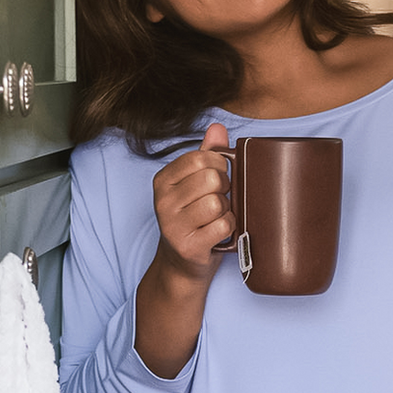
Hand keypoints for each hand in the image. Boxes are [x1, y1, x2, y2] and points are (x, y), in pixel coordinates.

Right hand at [150, 121, 232, 283]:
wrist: (181, 266)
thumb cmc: (192, 221)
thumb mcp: (193, 185)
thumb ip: (205, 155)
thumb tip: (218, 127)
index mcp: (163, 180)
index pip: (200, 158)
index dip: (219, 166)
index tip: (218, 178)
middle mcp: (163, 202)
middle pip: (212, 179)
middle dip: (225, 190)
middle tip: (219, 201)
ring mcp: (173, 225)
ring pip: (218, 203)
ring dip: (226, 211)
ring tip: (216, 218)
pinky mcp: (188, 246)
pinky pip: (223, 226)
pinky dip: (229, 229)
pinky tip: (218, 233)